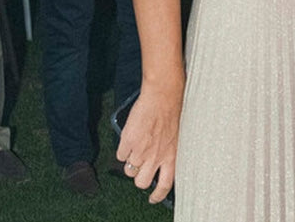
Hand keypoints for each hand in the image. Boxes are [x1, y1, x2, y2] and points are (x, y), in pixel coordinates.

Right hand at [116, 81, 182, 203]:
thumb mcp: (174, 138)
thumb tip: (156, 164)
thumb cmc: (170, 113)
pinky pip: (120, 155)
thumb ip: (166, 153)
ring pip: (128, 170)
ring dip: (129, 163)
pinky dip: (122, 150)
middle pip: (141, 182)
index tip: (153, 199)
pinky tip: (129, 140)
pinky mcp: (128, 142)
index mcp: (171, 156)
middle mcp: (155, 157)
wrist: (162, 96)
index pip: (165, 185)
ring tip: (135, 149)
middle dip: (138, 177)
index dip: (157, 195)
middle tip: (140, 167)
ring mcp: (140, 151)